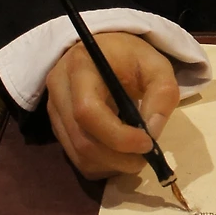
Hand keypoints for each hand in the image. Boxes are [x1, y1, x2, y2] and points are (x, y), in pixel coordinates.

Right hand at [46, 32, 179, 180]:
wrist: (103, 50)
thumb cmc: (130, 56)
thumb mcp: (156, 65)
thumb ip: (161, 95)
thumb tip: (151, 132)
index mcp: (80, 67)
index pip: (88, 111)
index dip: (118, 136)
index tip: (147, 143)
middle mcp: (59, 89)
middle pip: (82, 140)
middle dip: (118, 158)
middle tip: (146, 158)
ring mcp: (54, 110)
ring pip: (79, 154)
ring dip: (112, 164)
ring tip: (135, 157)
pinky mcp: (57, 126)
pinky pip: (76, 158)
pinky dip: (101, 165)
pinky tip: (119, 155)